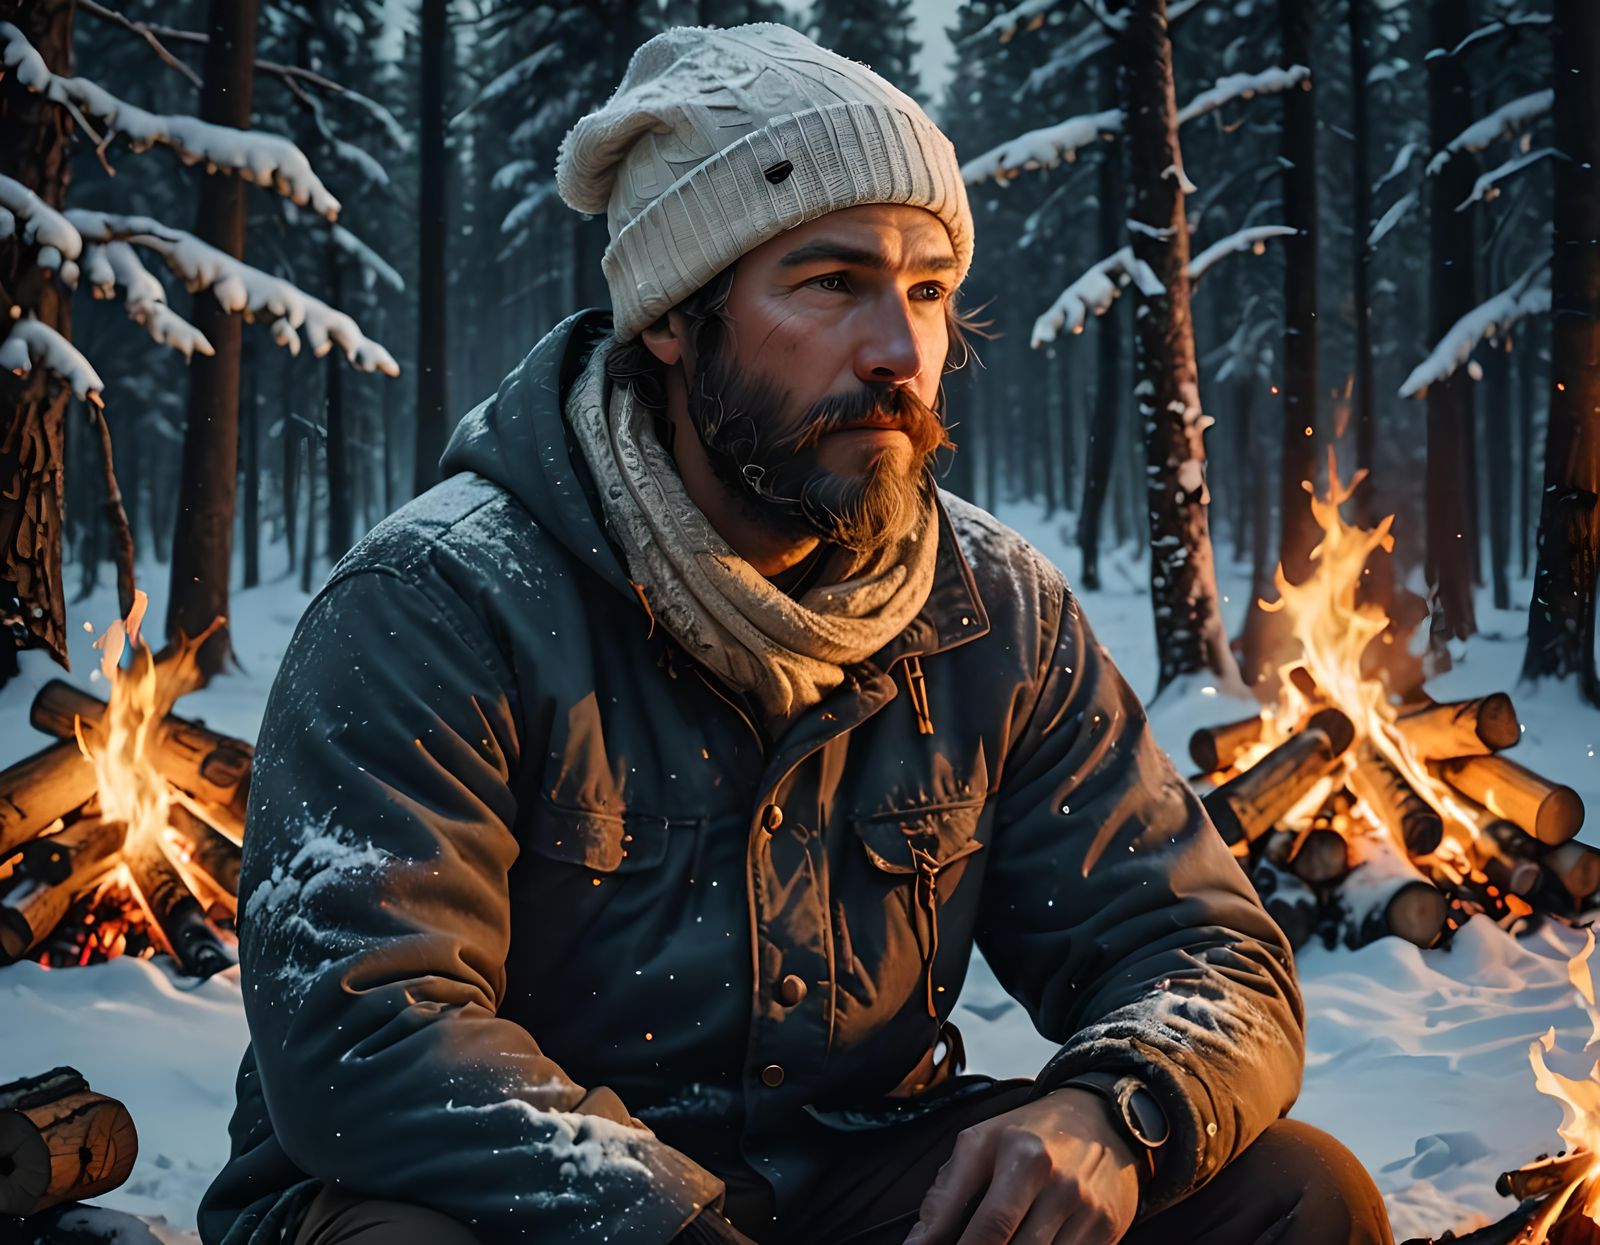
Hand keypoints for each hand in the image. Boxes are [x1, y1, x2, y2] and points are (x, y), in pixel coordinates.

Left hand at [904, 1088, 1141, 1244]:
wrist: (1100, 1119)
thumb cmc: (1030, 1134)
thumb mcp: (980, 1143)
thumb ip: (945, 1193)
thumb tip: (919, 1243)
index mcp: (1019, 1153)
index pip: (989, 1225)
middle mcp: (1057, 1180)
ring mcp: (1086, 1207)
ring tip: (994, 1244)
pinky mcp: (1107, 1227)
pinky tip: (1024, 1243)